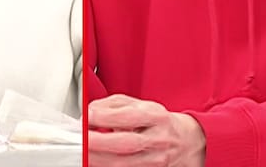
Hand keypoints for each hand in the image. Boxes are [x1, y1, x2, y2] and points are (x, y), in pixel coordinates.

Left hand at [88, 94, 205, 166]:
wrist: (186, 141)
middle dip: (98, 143)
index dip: (104, 117)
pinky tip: (95, 161)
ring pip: (124, 164)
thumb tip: (90, 112)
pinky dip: (107, 166)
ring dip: (99, 159)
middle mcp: (158, 138)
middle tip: (79, 140)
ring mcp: (155, 159)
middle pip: (126, 143)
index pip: (128, 116)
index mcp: (155, 116)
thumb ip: (113, 105)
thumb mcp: (140, 105)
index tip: (85, 117)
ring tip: (83, 153)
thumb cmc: (158, 121)